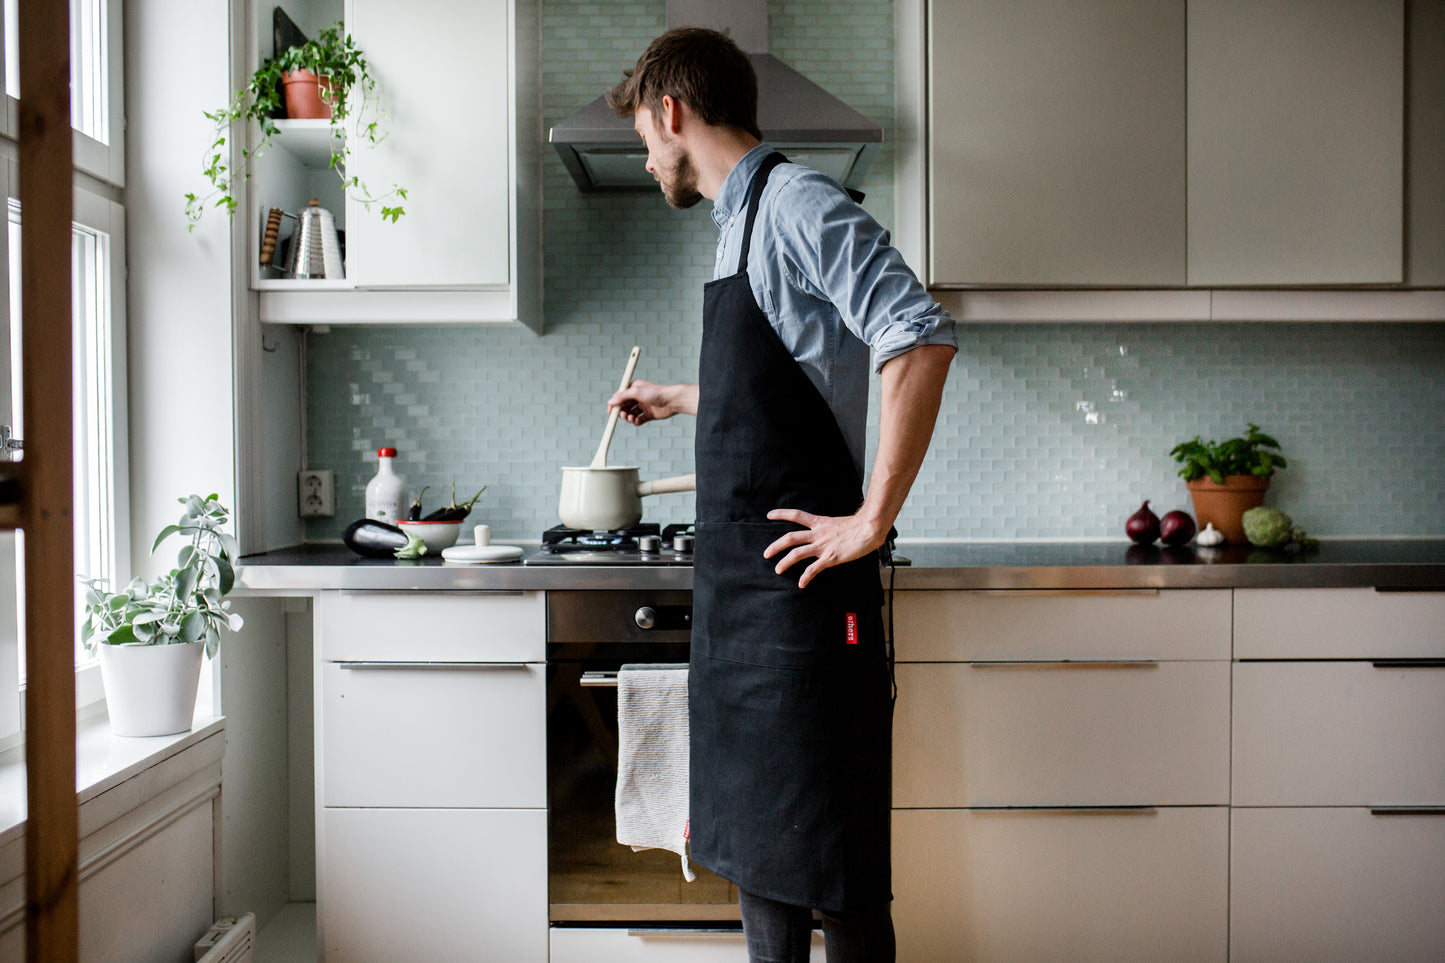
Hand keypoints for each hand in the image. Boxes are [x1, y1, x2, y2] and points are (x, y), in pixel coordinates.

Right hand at [608, 381, 697, 424]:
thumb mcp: (636, 392)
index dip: (614, 404)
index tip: (610, 412)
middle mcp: (638, 397)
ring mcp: (643, 406)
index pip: (620, 396)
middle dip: (621, 412)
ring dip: (628, 417)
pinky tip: (637, 421)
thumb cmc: (655, 392)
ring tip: (631, 418)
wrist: (672, 401)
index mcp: (634, 389)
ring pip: (630, 414)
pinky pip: (638, 420)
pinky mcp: (649, 415)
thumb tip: (610, 401)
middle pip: (624, 406)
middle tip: (623, 415)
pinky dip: (636, 422)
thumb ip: (622, 396)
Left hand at [763, 509, 888, 588]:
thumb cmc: (859, 526)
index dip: (782, 514)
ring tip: (778, 570)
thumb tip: (831, 534)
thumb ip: (831, 529)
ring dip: (785, 562)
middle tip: (766, 554)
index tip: (769, 515)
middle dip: (776, 546)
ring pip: (797, 553)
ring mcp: (823, 546)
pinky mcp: (830, 557)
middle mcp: (818, 534)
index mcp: (820, 523)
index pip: (797, 515)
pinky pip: (814, 569)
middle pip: (790, 538)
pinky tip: (801, 584)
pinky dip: (806, 577)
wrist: (869, 528)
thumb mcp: (839, 523)